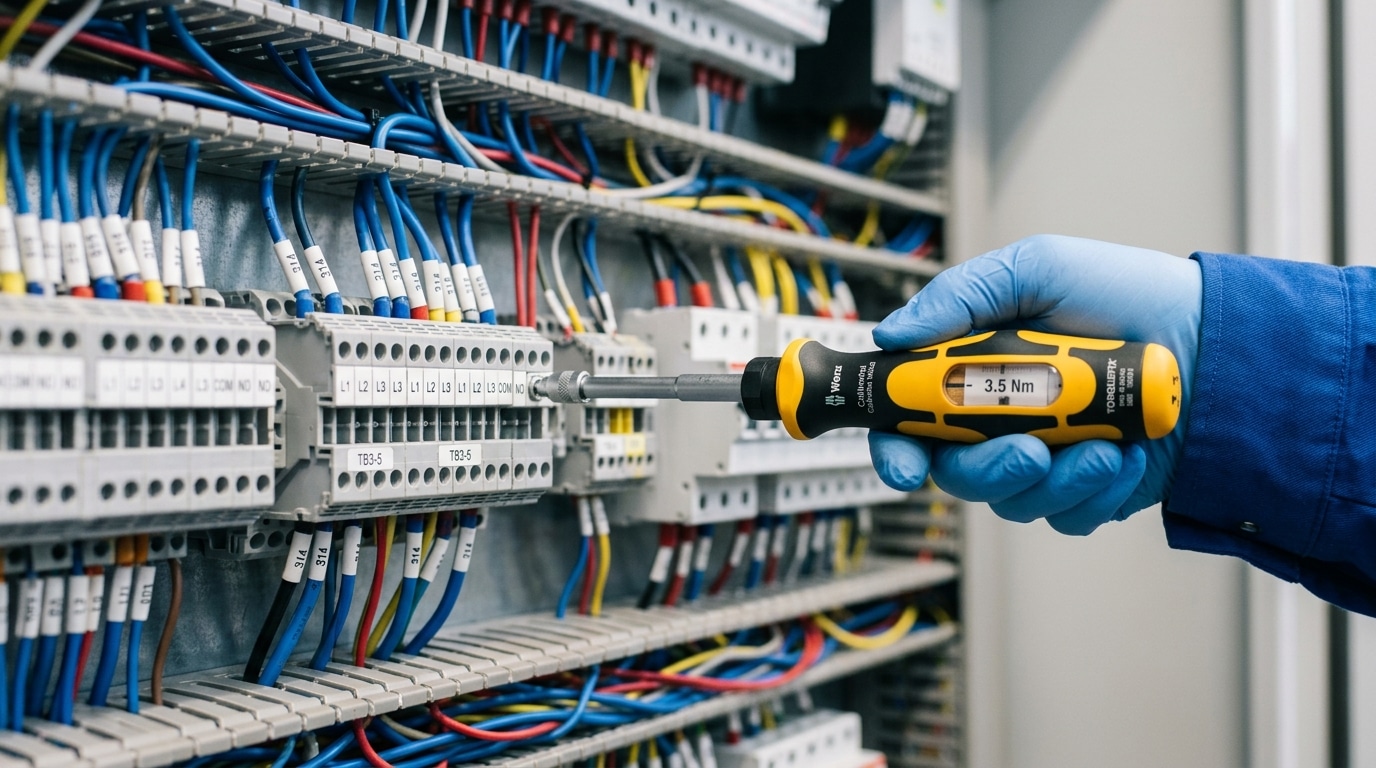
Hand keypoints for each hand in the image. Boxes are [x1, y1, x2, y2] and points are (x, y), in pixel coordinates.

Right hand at [868, 235, 1201, 533]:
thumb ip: (961, 295)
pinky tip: (1127, 455)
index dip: (895, 447)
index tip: (905, 461)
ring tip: (1104, 446)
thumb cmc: (1129, 293)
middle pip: (955, 473)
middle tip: (1030, 448)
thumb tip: (892, 333)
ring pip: (1011, 502)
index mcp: (972, 369)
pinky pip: (1067, 517)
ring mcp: (1042, 458)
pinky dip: (1097, 492)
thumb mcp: (1038, 267)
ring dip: (1055, 481)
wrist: (1217, 339)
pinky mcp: (1086, 490)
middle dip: (987, 469)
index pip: (909, 420)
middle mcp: (999, 419)